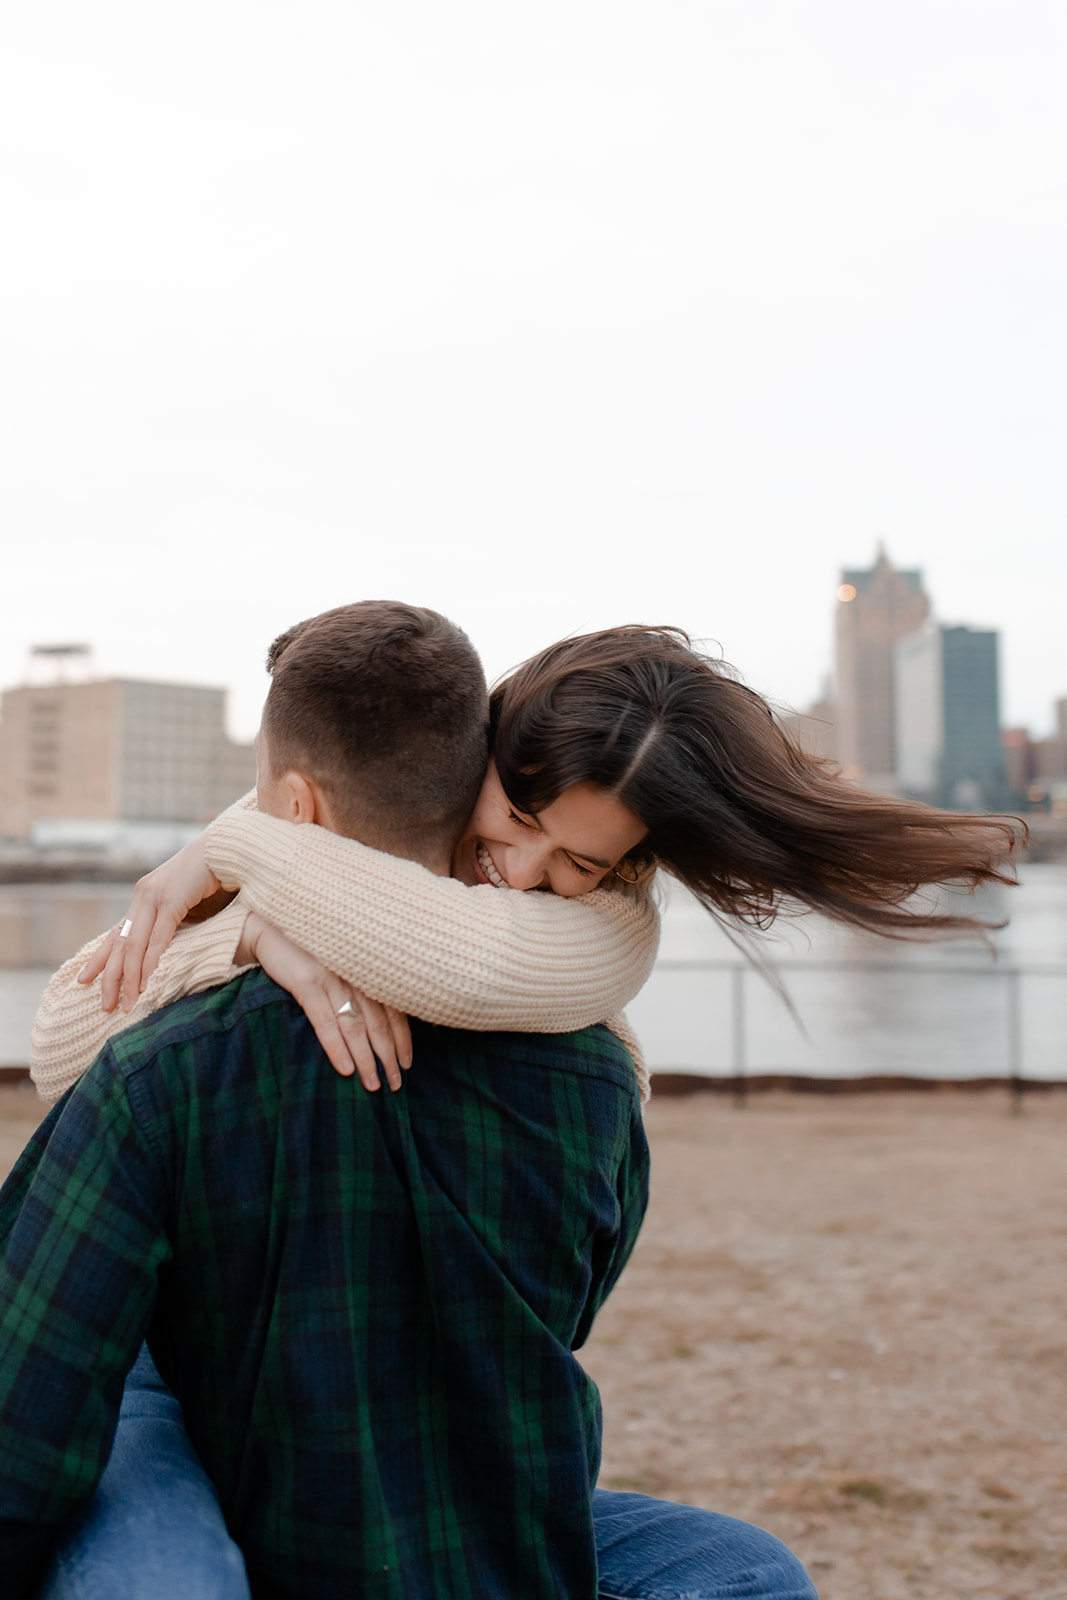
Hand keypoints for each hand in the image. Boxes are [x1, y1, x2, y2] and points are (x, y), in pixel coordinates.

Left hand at [78, 835, 222, 1010]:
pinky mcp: (172, 900)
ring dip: (129, 978)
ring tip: (125, 1003)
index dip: (99, 958)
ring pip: (134, 945)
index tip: (84, 979)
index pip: (116, 933)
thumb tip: (168, 950)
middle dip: (110, 977)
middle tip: (103, 1005)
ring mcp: (154, 897)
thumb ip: (174, 922)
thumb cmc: (212, 878)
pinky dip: (149, 962)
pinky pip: (158, 938)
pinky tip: (144, 982)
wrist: (226, 849)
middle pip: (119, 944)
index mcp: (143, 898)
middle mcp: (142, 897)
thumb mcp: (187, 904)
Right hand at [245, 915, 412, 1090]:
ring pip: (356, 1026)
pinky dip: (336, 1047)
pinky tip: (345, 1069)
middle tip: (396, 1084)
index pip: (395, 1010)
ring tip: (373, 1084)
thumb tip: (380, 1025)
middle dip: (389, 1057)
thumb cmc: (310, 951)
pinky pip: (325, 1021)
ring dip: (366, 1059)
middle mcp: (357, 974)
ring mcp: (333, 978)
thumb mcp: (342, 966)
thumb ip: (360, 987)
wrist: (271, 929)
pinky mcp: (307, 983)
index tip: (408, 1064)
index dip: (403, 1039)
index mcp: (368, 971)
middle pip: (379, 1023)